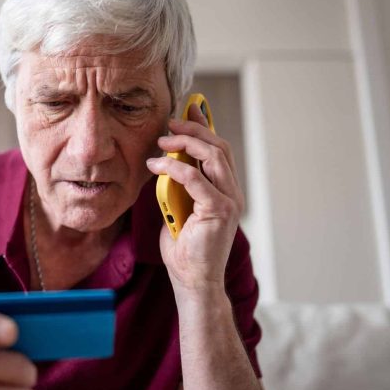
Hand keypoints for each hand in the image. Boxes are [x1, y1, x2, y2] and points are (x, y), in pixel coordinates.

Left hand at [146, 103, 244, 295]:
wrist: (192, 280)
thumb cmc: (184, 249)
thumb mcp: (178, 208)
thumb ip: (179, 186)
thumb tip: (164, 162)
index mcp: (226, 191)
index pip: (220, 151)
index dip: (206, 127)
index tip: (189, 109)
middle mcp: (233, 193)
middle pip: (219, 147)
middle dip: (194, 129)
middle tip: (170, 122)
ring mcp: (230, 201)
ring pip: (213, 156)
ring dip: (185, 143)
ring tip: (162, 140)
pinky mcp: (219, 210)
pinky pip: (196, 179)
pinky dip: (174, 168)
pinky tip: (156, 166)